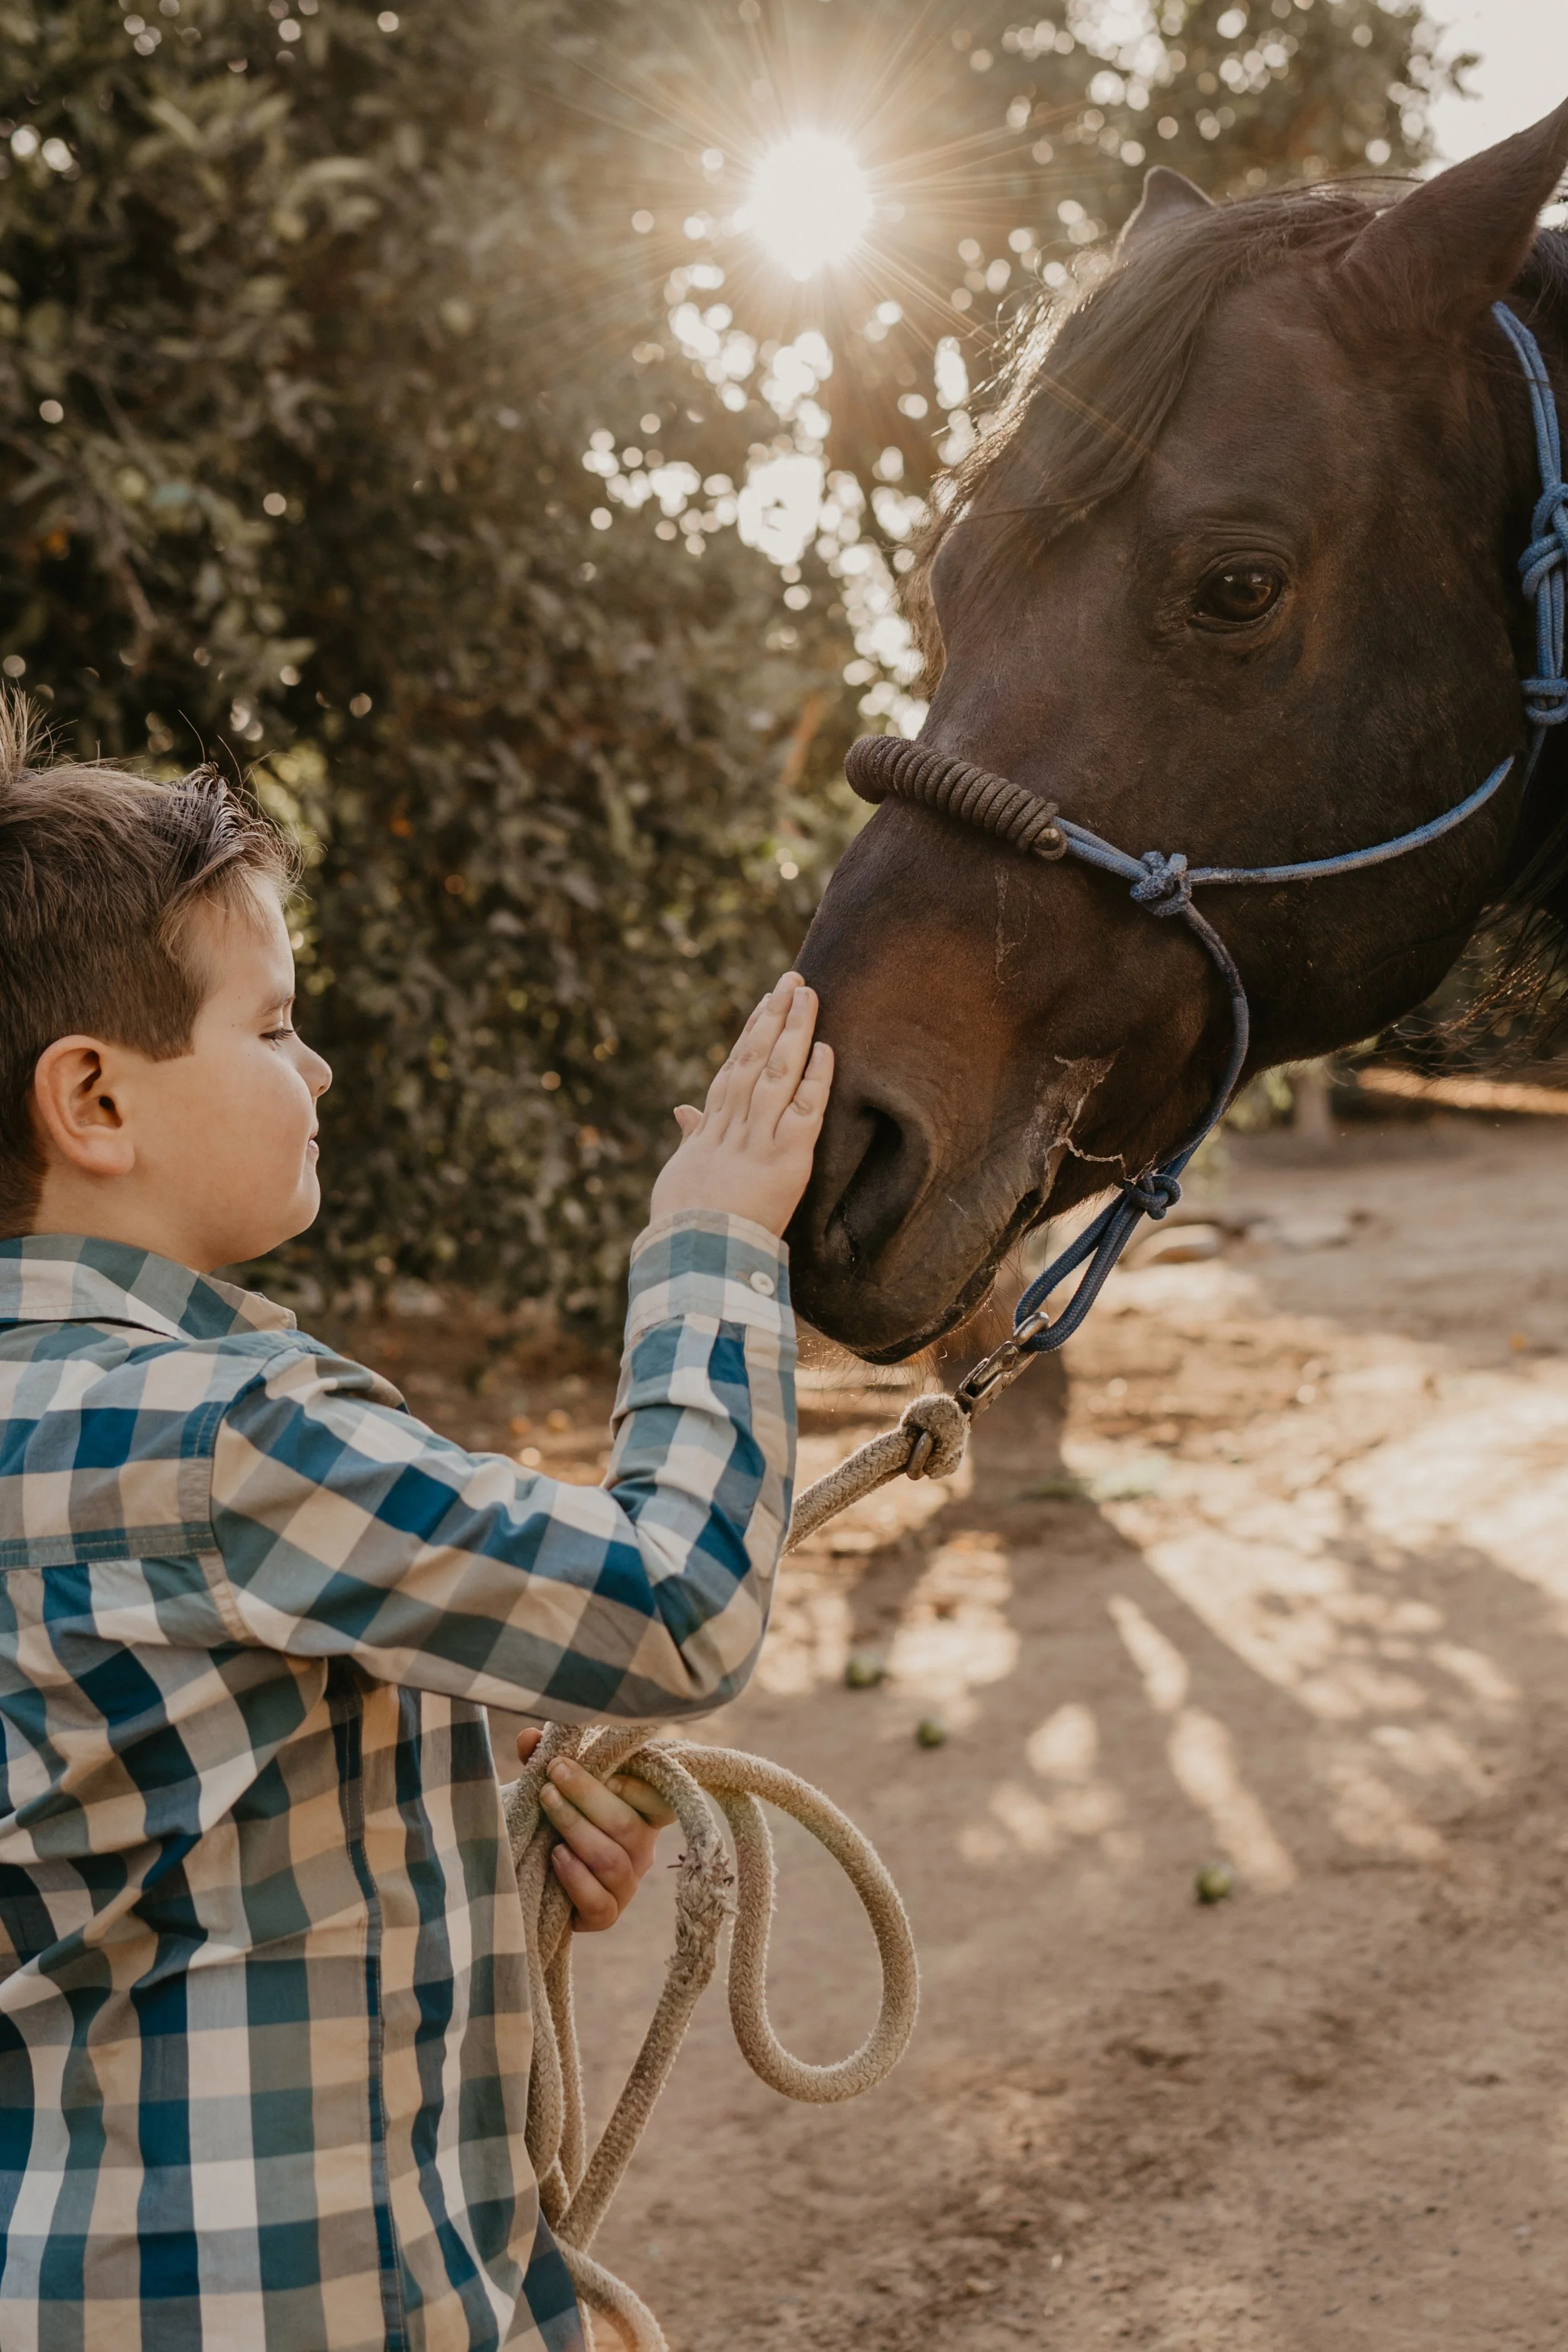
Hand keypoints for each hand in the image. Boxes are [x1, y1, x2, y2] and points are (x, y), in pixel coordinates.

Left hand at [516, 1727, 676, 1932]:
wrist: (534, 1871)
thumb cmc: (553, 1817)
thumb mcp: (552, 1785)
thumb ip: (543, 1759)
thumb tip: (529, 1737)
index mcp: (642, 1812)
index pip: (658, 1799)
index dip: (635, 1785)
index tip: (599, 1764)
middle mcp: (643, 1849)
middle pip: (627, 1825)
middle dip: (588, 1795)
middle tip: (554, 1772)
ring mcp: (627, 1885)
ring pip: (613, 1861)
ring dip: (577, 1830)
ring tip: (548, 1804)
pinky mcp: (606, 1915)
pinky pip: (600, 1903)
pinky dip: (577, 1879)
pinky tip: (555, 1855)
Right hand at [648, 970, 832, 1237]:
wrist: (694, 1258)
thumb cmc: (684, 1225)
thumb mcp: (681, 1175)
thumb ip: (690, 1138)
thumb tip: (683, 1110)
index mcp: (710, 1130)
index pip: (733, 1069)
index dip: (750, 1033)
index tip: (765, 1003)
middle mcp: (733, 1126)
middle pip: (754, 1058)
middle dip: (774, 1017)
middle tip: (792, 979)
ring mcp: (759, 1139)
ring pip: (777, 1073)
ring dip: (794, 1032)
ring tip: (808, 995)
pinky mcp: (785, 1159)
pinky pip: (804, 1112)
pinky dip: (815, 1080)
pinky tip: (827, 1050)